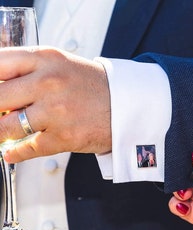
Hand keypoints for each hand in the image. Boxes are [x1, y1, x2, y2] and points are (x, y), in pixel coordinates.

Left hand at [0, 46, 110, 161]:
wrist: (126, 105)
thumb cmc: (94, 86)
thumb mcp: (61, 65)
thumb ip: (29, 71)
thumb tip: (1, 89)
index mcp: (46, 59)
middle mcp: (49, 83)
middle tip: (0, 114)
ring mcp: (56, 112)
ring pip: (8, 127)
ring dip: (0, 133)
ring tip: (2, 134)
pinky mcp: (65, 137)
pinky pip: (28, 148)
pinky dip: (15, 153)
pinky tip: (12, 151)